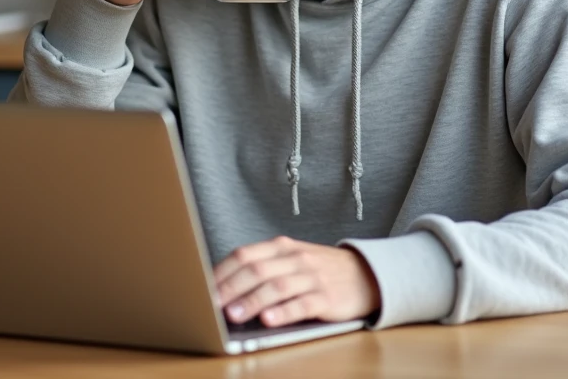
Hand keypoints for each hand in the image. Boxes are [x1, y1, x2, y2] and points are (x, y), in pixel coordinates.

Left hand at [214, 237, 380, 327]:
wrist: (365, 274)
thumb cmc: (318, 270)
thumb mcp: (291, 261)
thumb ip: (263, 269)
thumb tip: (224, 289)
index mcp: (281, 247)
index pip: (244, 255)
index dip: (222, 272)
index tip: (203, 288)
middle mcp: (295, 258)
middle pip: (257, 269)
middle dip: (231, 288)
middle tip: (212, 304)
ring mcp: (312, 277)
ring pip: (277, 286)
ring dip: (252, 301)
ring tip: (233, 315)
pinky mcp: (327, 297)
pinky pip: (302, 304)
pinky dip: (283, 312)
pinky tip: (268, 320)